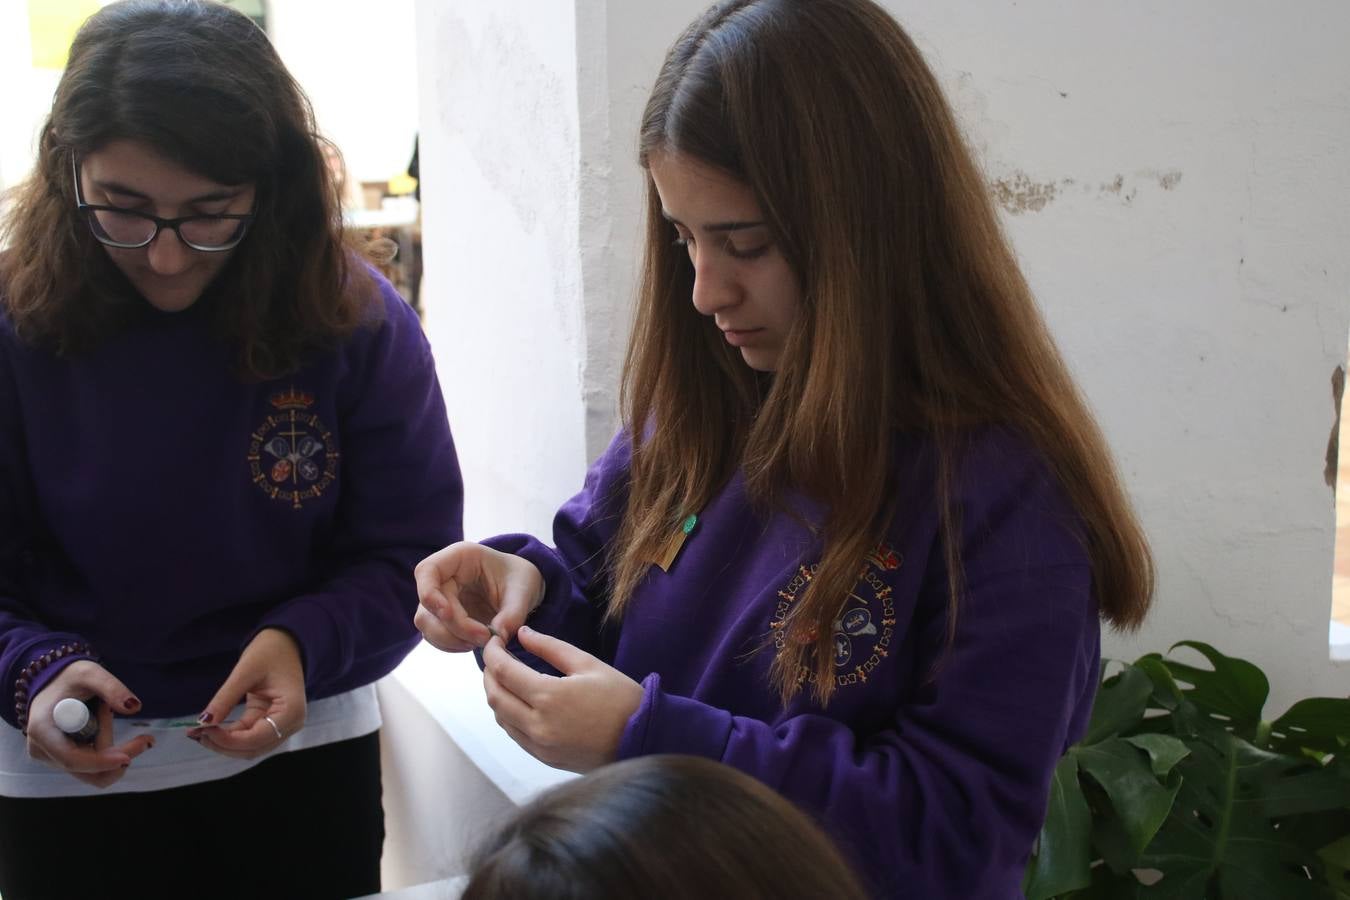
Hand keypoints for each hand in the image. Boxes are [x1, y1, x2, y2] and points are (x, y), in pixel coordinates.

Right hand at [25, 660, 153, 788]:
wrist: (52, 682)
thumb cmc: (68, 677)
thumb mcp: (89, 673)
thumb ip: (111, 687)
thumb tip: (134, 707)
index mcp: (42, 730)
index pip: (71, 758)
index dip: (100, 762)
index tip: (127, 758)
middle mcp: (42, 749)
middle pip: (86, 769)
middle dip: (118, 754)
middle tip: (147, 739)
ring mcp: (51, 757)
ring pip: (92, 771)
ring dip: (114, 750)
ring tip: (107, 711)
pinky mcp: (63, 759)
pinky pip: (91, 766)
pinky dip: (108, 752)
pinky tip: (106, 722)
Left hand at [187, 628, 304, 758]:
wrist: (287, 644)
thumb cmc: (272, 652)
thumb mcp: (246, 671)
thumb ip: (225, 699)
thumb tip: (203, 722)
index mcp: (291, 711)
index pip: (257, 738)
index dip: (228, 740)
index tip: (203, 729)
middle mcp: (290, 724)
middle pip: (253, 749)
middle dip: (223, 745)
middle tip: (195, 733)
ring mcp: (282, 726)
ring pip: (250, 748)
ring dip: (225, 745)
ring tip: (199, 732)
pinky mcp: (271, 724)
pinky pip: (249, 738)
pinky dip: (230, 737)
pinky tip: (211, 730)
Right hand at [414, 542, 543, 650]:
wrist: (520, 587)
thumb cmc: (519, 579)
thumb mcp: (524, 590)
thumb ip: (513, 615)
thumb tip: (496, 639)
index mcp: (460, 557)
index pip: (427, 570)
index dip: (429, 594)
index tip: (449, 614)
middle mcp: (444, 576)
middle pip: (427, 605)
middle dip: (454, 627)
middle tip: (484, 637)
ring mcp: (440, 597)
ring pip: (427, 623)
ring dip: (450, 639)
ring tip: (482, 642)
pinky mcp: (443, 617)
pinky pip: (435, 635)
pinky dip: (452, 645)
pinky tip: (474, 644)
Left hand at [481, 626, 642, 772]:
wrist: (642, 738)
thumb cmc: (621, 698)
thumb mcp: (588, 664)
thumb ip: (550, 647)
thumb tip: (522, 633)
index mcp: (549, 696)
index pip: (503, 671)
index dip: (492, 652)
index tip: (494, 639)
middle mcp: (538, 724)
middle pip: (494, 696)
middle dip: (488, 673)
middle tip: (495, 656)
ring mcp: (539, 745)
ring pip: (501, 718)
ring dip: (496, 695)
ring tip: (506, 676)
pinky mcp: (544, 758)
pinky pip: (514, 734)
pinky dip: (509, 714)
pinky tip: (519, 701)